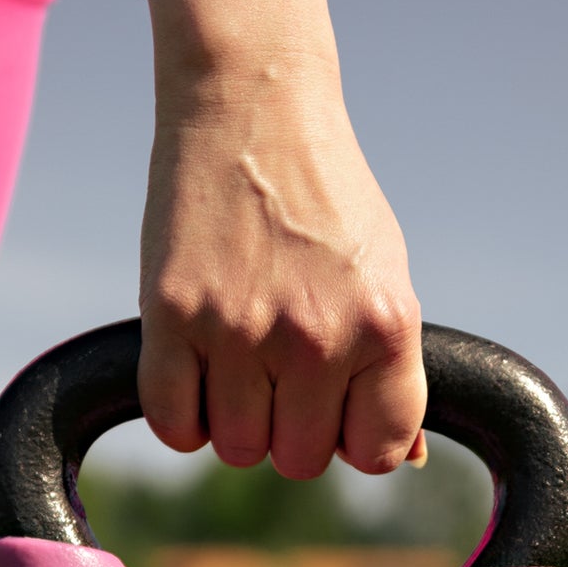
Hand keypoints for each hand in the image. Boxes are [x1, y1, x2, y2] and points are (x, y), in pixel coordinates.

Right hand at [138, 0, 424, 478]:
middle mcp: (315, 335)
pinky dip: (181, 415)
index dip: (351, 435)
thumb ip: (389, 364)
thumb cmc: (325, 195)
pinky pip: (172, 424)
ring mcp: (239, 327)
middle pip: (296, 458)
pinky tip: (193, 370)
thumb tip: (397, 459)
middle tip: (278, 372)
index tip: (335, 402)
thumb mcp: (384, 269)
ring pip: (234, 448)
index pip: (374, 452)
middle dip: (288, 427)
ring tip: (236, 359)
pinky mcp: (171, 313)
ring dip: (233, 419)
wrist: (251, 107)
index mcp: (384, 323)